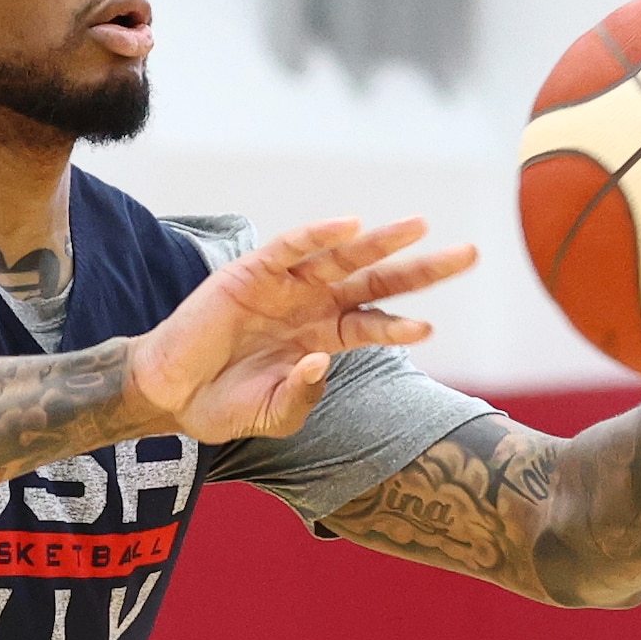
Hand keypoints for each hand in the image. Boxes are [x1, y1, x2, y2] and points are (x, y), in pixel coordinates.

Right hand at [128, 217, 476, 444]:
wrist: (170, 394)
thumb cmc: (223, 406)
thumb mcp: (273, 413)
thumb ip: (302, 395)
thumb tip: (319, 362)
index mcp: (323, 337)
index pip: (375, 323)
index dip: (401, 325)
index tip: (429, 329)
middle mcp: (313, 305)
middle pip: (379, 280)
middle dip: (424, 268)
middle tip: (470, 255)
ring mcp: (285, 286)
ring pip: (344, 256)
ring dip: (382, 241)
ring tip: (419, 227)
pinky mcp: (253, 271)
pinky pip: (292, 247)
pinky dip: (318, 234)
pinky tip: (347, 226)